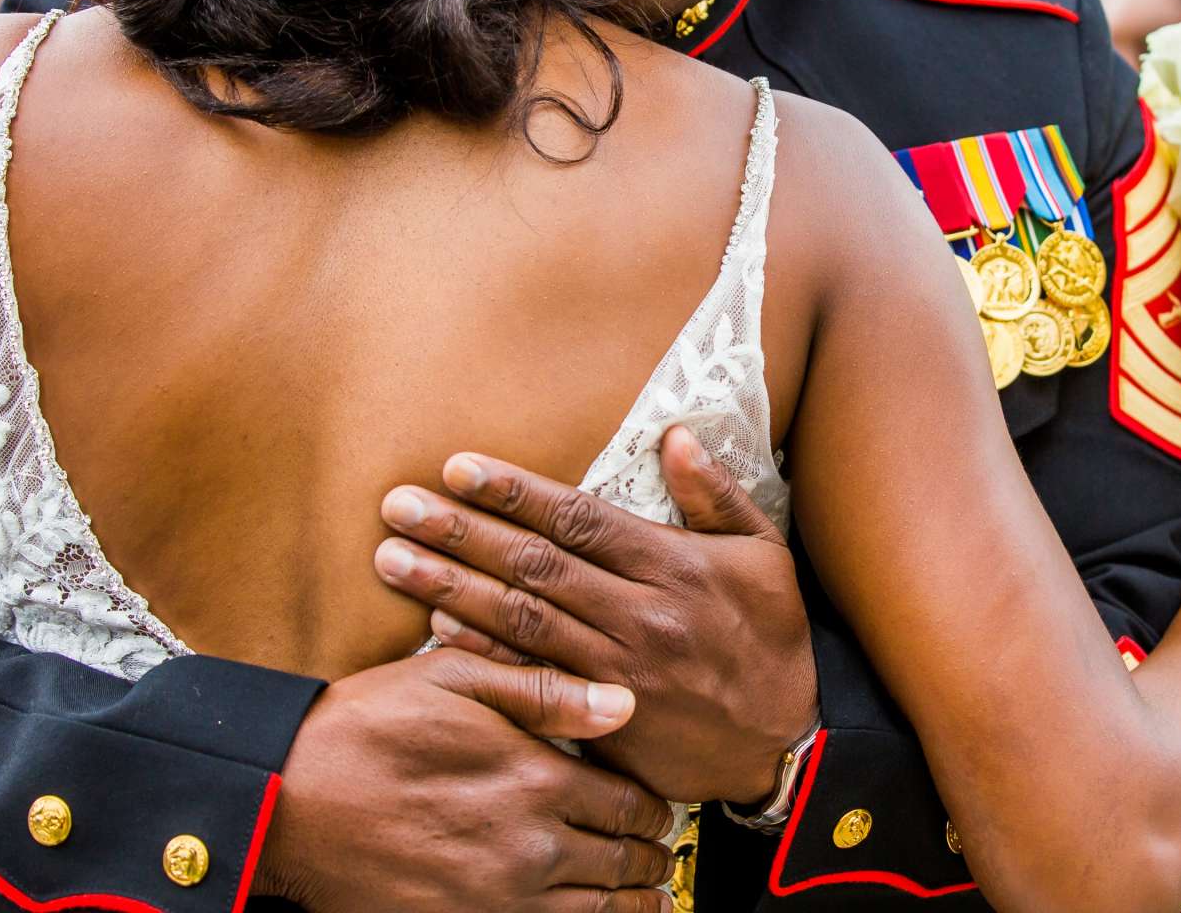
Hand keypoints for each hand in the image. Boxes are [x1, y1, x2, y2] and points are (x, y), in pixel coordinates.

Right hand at [257, 648, 675, 912]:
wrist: (286, 798)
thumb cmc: (363, 729)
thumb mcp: (457, 679)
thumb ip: (547, 692)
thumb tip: (621, 702)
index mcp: (536, 782)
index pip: (631, 804)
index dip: (652, 808)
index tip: (655, 807)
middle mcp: (529, 850)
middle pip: (622, 864)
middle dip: (646, 857)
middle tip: (656, 853)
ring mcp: (497, 900)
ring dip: (628, 904)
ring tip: (645, 898)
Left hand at [375, 424, 816, 804]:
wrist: (787, 744)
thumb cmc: (773, 638)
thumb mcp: (763, 554)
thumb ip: (716, 495)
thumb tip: (675, 436)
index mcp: (673, 564)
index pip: (577, 517)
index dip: (513, 492)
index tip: (457, 468)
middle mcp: (640, 613)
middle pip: (534, 565)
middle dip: (461, 532)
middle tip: (398, 506)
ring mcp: (617, 670)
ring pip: (521, 621)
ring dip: (451, 586)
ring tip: (393, 559)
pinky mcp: (603, 717)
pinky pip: (530, 681)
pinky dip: (480, 656)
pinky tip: (432, 631)